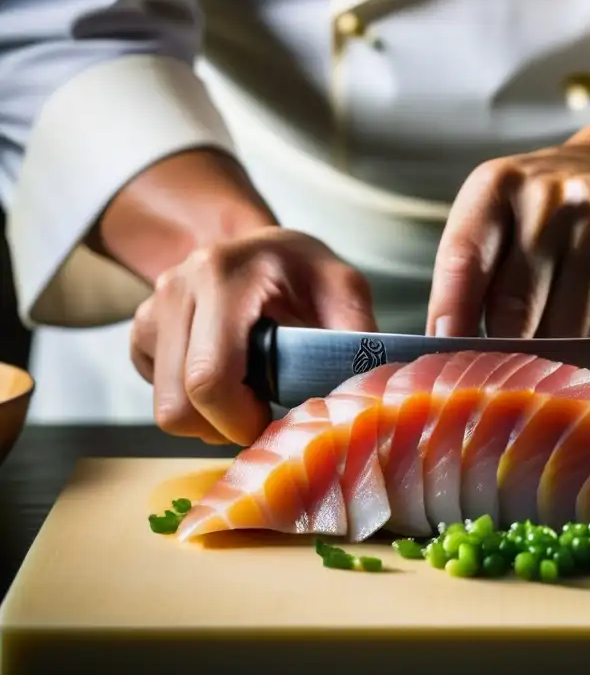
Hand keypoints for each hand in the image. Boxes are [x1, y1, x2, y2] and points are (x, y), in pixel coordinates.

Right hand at [130, 227, 376, 446]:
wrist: (258, 247)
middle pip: (178, 405)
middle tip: (262, 415)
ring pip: (164, 407)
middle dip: (223, 427)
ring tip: (248, 394)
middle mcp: (176, 289)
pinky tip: (227, 376)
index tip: (273, 419)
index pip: (210, 378)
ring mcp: (151, 309)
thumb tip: (363, 391)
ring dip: (208, 420)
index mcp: (222, 275)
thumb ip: (355, 333)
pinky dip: (192, 402)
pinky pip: (158, 392)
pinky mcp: (141, 332)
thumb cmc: (302, 272)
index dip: (240, 420)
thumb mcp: (342, 288)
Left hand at [426, 143, 589, 339]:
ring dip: (555, 357)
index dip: (450, 315)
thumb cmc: (552, 204)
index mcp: (502, 185)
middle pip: (513, 311)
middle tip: (501, 370)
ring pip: (566, 335)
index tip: (444, 353)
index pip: (464, 260)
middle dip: (503, 352)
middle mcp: (555, 204)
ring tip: (554, 345)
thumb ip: (473, 268)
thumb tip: (454, 350)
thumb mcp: (500, 208)